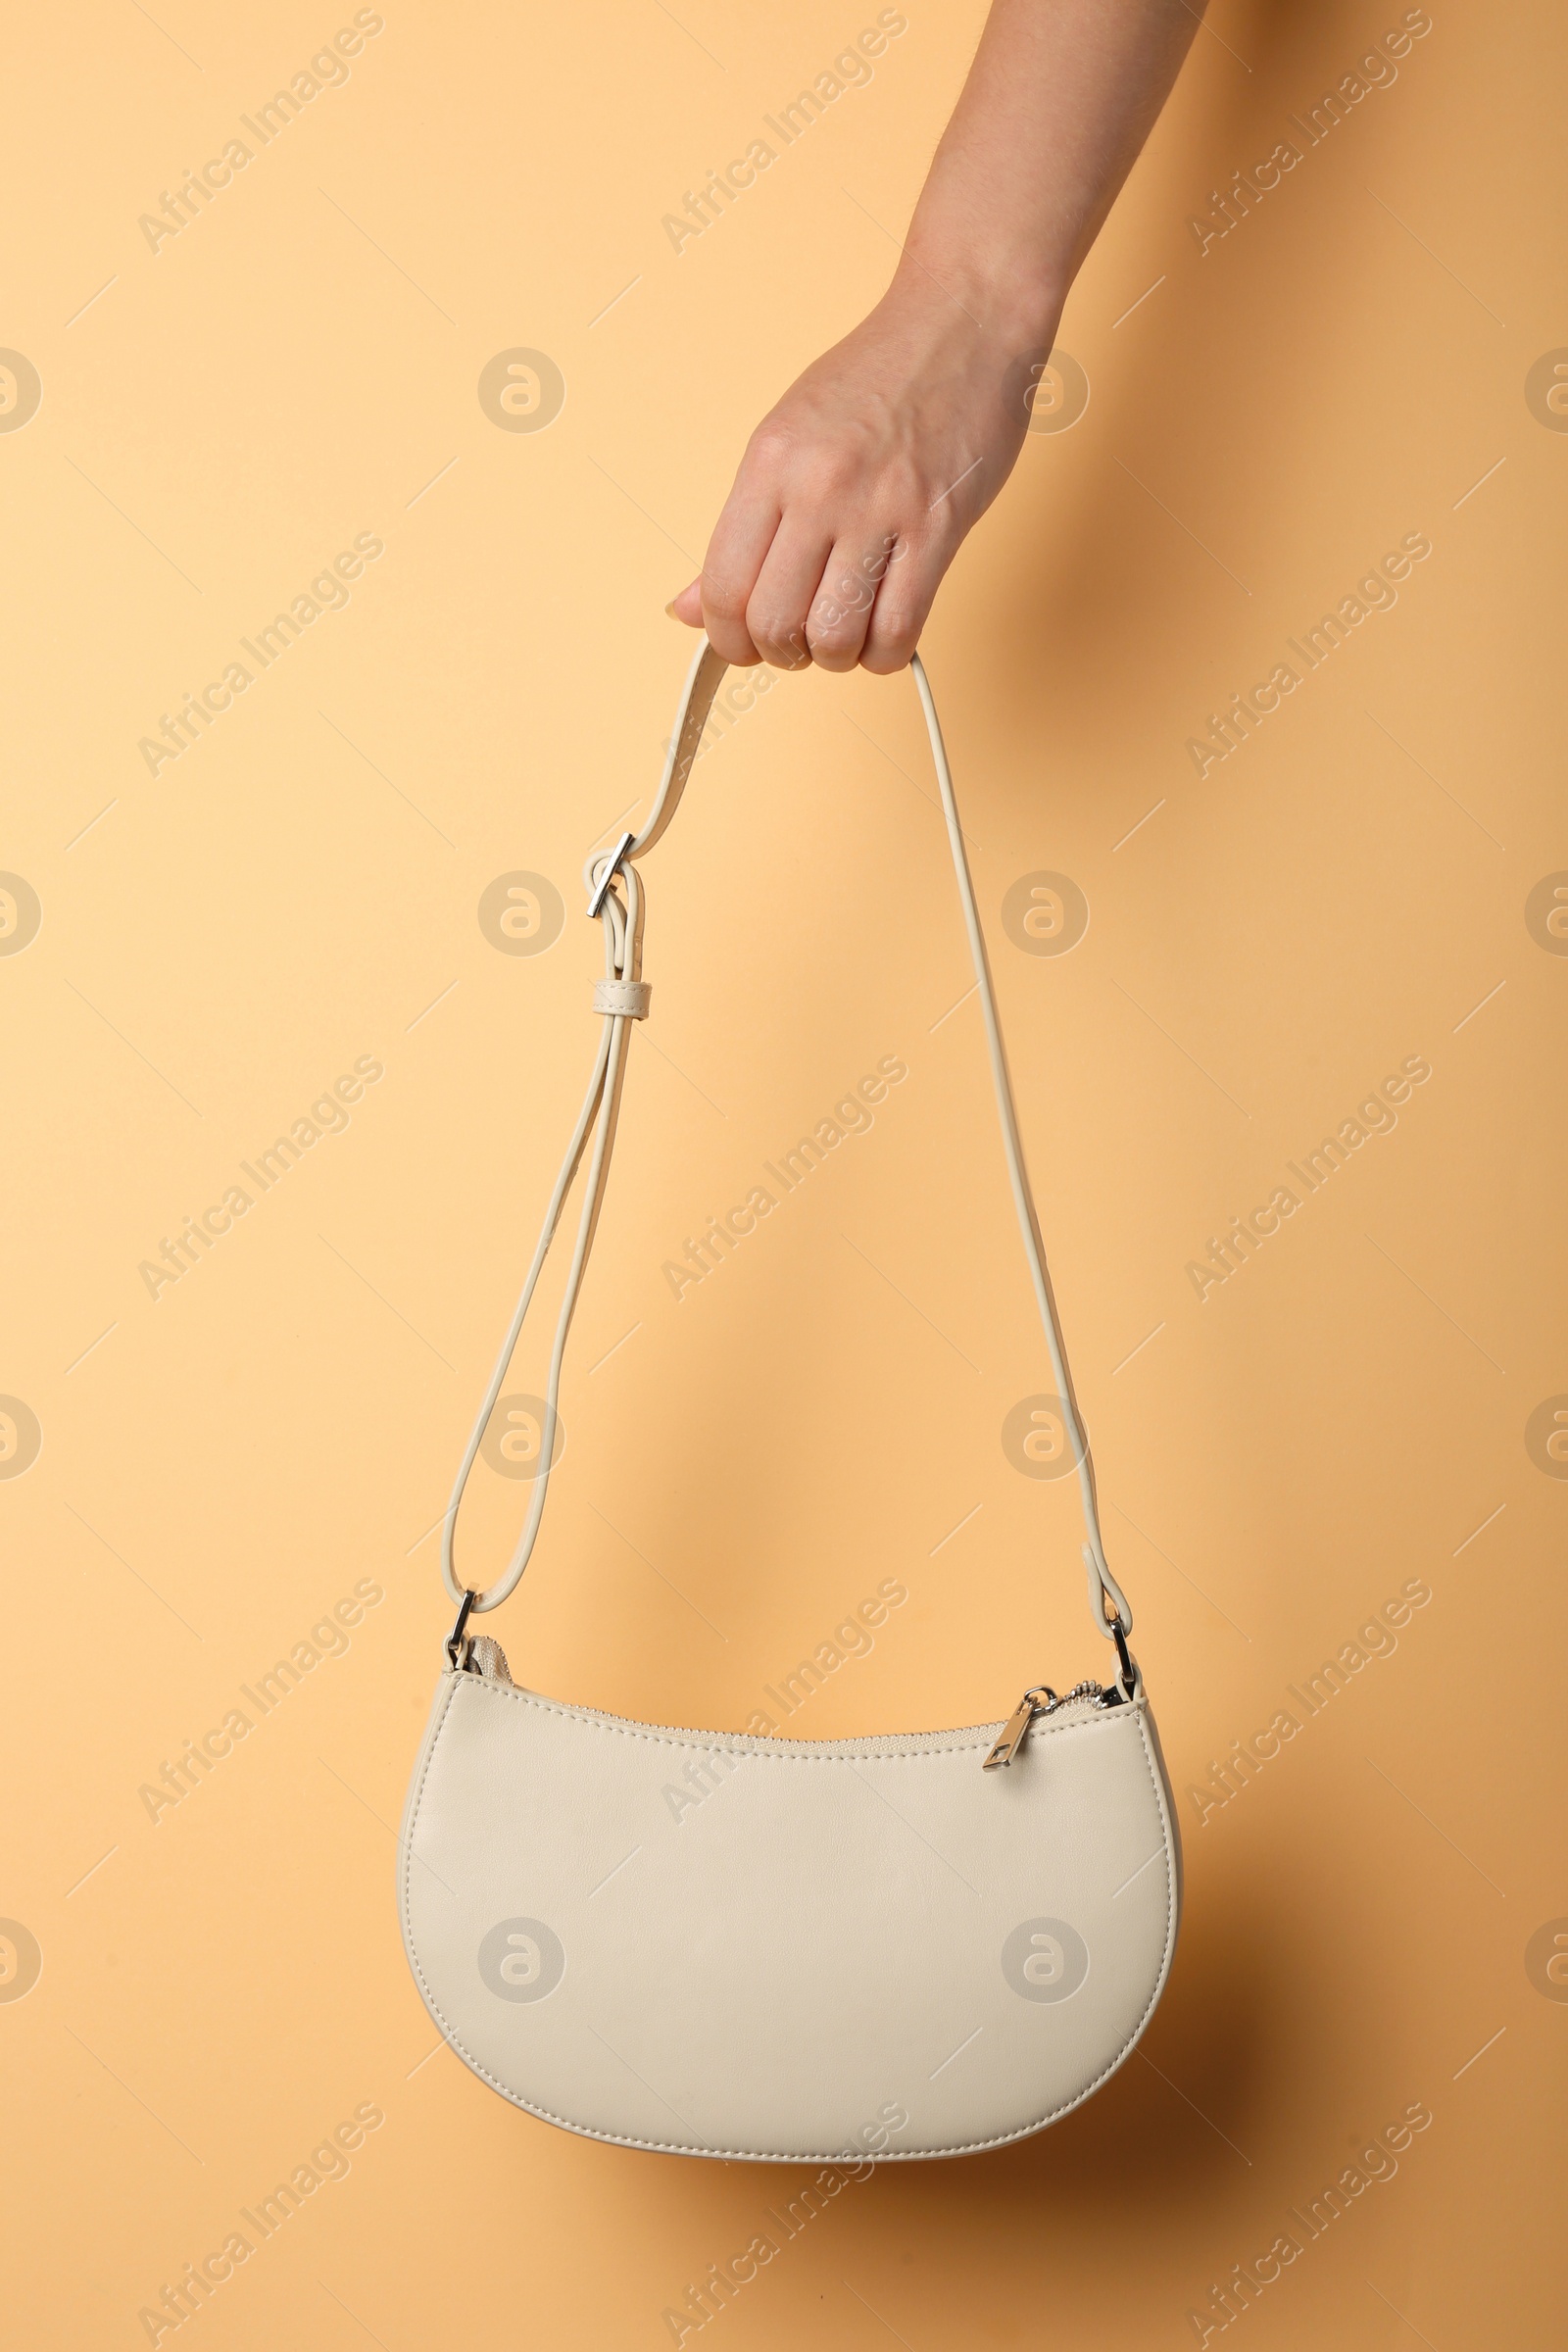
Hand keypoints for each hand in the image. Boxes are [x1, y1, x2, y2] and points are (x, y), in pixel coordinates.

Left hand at [667, 274, 1056, 674]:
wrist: (964, 320)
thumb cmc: (879, 377)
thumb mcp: (787, 437)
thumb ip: (742, 528)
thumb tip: (688, 607)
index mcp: (769, 463)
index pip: (722, 586)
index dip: (727, 638)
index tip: (746, 644)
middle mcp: (817, 488)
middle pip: (773, 622)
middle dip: (781, 654)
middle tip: (800, 642)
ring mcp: (880, 509)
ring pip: (834, 636)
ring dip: (836, 658)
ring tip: (847, 635)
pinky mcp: (938, 528)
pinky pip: (900, 630)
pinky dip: (887, 654)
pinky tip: (886, 633)